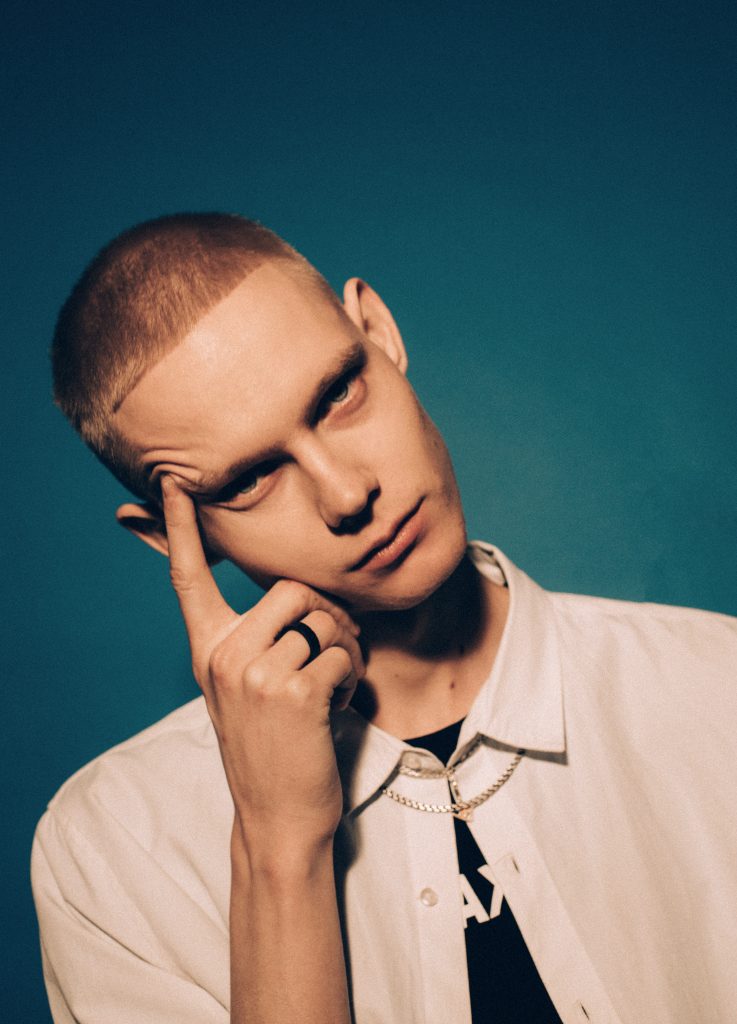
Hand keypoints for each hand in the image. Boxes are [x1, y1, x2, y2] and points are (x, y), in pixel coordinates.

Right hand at [161, 476, 363, 855]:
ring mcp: (255, 672)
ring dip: (346, 647)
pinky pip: (342, 654)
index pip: (188, 579)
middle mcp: (222, 655)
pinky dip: (354, 677)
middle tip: (338, 650)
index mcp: (208, 650)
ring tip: (337, 681)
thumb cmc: (271, 749)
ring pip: (322, 619)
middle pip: (290, 589)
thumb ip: (254, 642)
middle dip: (327, 614)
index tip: (174, 484)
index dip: (180, 529)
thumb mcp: (243, 691)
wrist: (277, 817)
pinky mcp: (293, 691)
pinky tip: (338, 706)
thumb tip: (300, 599)